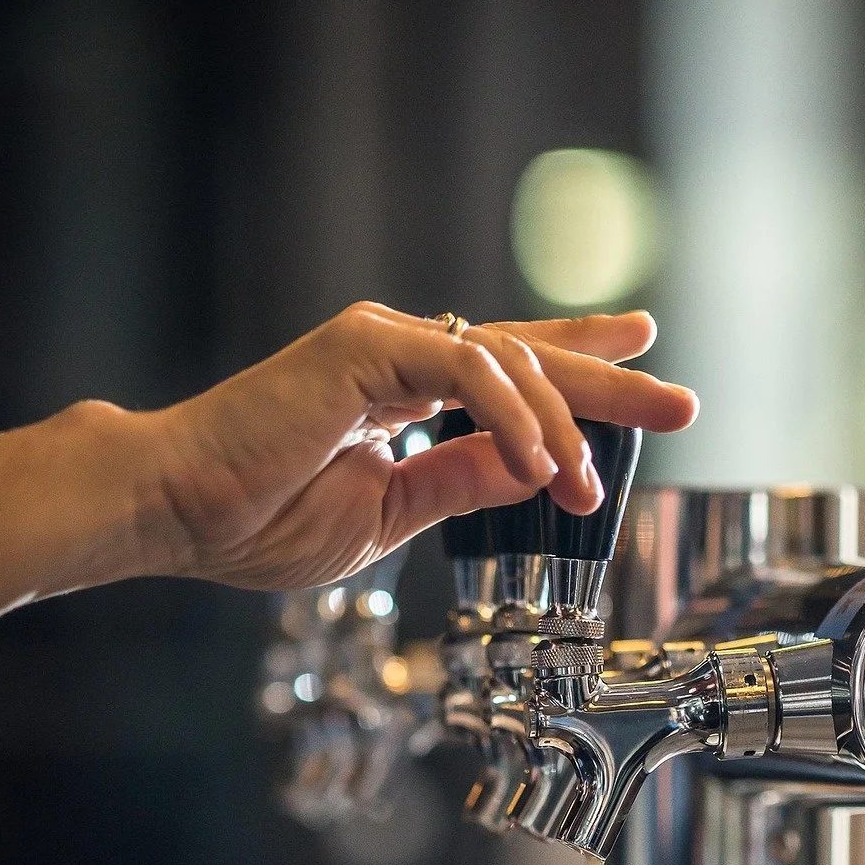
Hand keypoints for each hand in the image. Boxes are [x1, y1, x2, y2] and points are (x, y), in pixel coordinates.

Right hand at [148, 302, 697, 589]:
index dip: (578, 362)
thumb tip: (533, 469)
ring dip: (560, 426)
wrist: (183, 514)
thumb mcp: (394, 513)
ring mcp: (382, 342)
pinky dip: (510, 417)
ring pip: (506, 363)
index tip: (643, 356)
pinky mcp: (362, 346)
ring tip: (589, 487)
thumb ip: (461, 481)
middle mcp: (400, 354)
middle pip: (528, 354)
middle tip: (682, 402)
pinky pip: (463, 371)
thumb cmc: (264, 522)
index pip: (509, 367)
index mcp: (406, 392)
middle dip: (609, 380)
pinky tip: (541, 465)